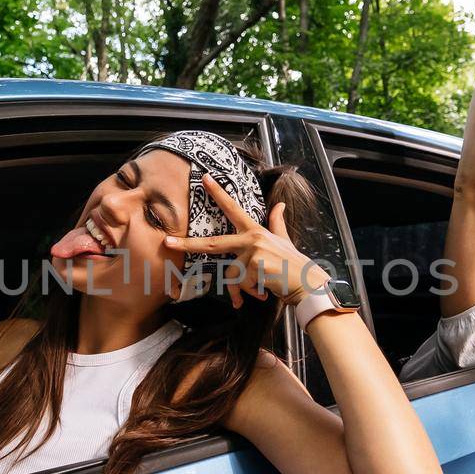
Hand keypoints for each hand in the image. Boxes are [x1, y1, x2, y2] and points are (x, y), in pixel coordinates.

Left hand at [163, 172, 329, 307]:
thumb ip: (277, 223)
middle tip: (167, 241)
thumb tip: (280, 204)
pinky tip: (261, 294)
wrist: (307, 284)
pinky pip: (240, 285)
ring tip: (257, 293)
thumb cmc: (294, 264)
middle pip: (212, 242)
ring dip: (241, 289)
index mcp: (255, 231)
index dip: (219, 193)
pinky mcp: (253, 267)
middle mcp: (251, 239)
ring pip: (230, 274)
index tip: (205, 179)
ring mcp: (251, 253)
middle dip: (188, 243)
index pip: (233, 209)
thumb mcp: (285, 240)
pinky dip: (247, 294)